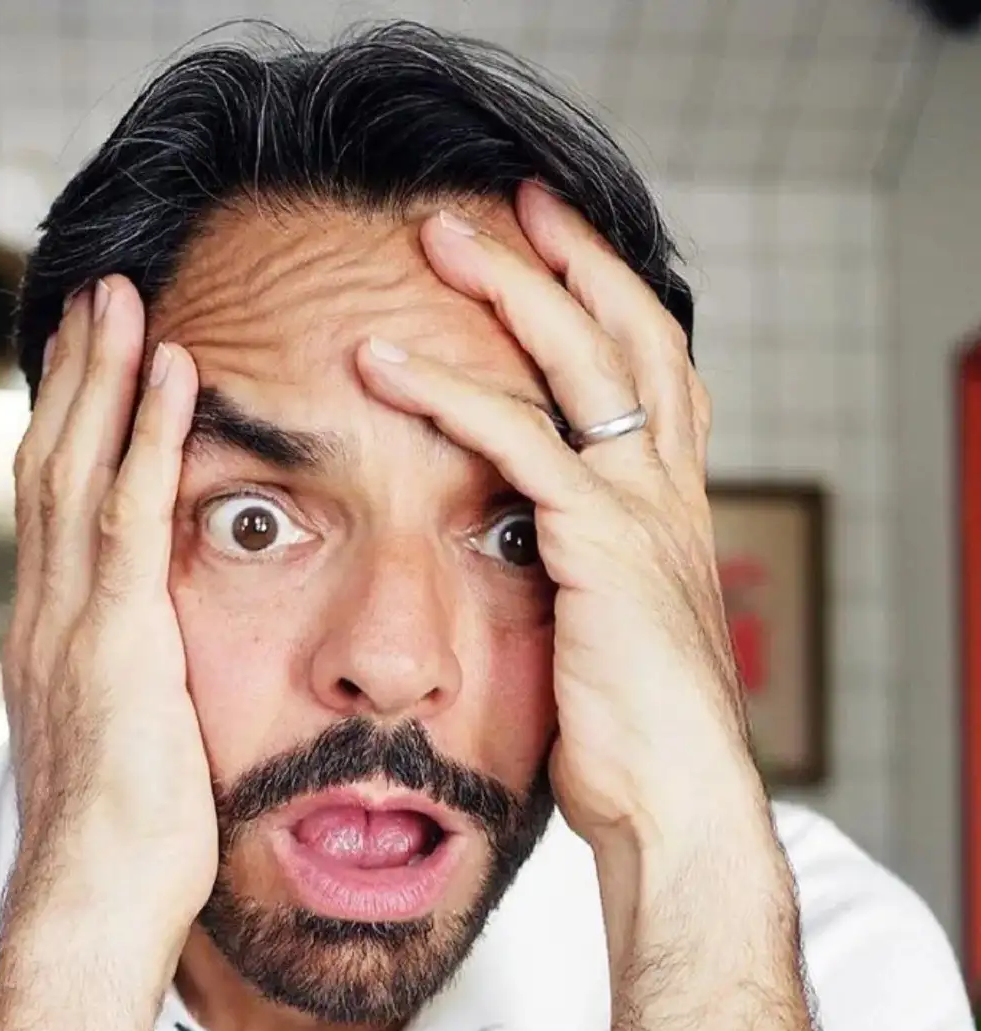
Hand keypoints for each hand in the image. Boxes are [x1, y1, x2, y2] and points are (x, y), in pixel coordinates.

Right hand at [0, 276, 215, 971]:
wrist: (98, 908)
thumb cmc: (128, 844)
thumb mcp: (127, 743)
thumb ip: (135, 685)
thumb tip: (167, 668)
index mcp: (52, 636)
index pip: (52, 506)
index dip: (70, 428)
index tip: (95, 367)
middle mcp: (47, 614)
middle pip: (51, 464)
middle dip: (75, 377)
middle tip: (98, 300)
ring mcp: (73, 624)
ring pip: (77, 471)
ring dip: (104, 378)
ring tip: (123, 301)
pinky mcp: (116, 642)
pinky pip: (131, 516)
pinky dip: (150, 439)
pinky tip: (175, 375)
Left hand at [356, 187, 770, 910]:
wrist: (671, 803)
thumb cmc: (629, 733)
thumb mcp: (606, 629)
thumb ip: (575, 571)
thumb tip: (526, 554)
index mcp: (668, 507)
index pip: (651, 370)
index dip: (608, 298)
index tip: (553, 244)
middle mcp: (665, 491)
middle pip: (629, 335)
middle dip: (568, 259)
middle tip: (503, 199)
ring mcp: (640, 513)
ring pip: (583, 364)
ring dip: (509, 290)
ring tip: (435, 236)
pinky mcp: (600, 550)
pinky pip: (522, 447)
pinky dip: (454, 394)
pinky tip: (386, 362)